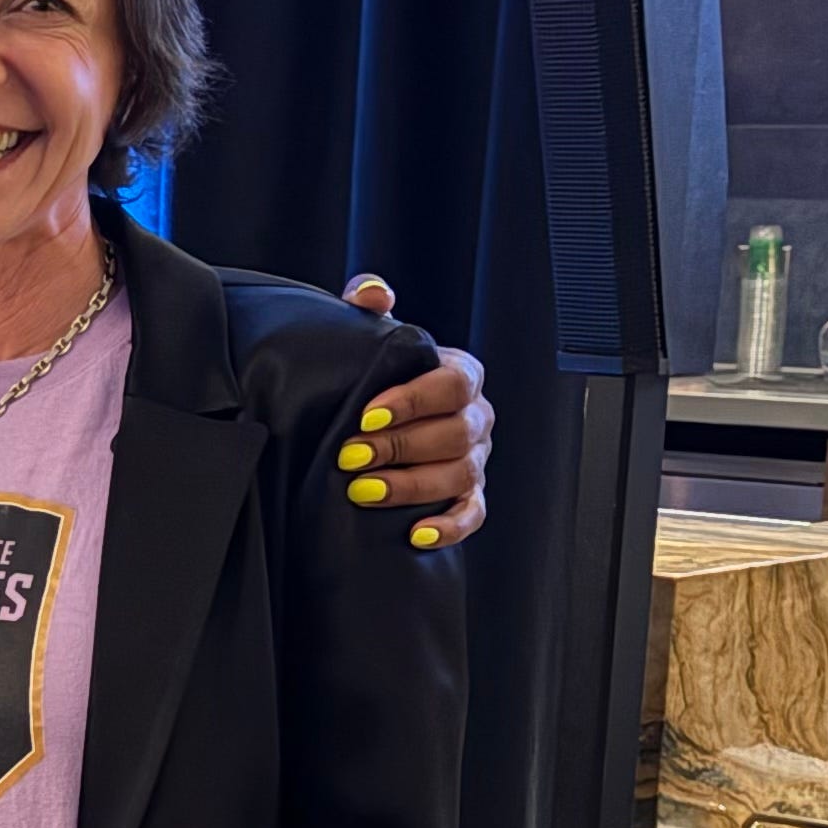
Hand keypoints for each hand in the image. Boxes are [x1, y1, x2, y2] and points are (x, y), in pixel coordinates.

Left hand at [339, 277, 490, 541]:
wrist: (382, 419)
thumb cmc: (383, 377)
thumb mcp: (373, 338)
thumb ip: (368, 308)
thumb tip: (372, 294)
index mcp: (460, 375)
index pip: (452, 384)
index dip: (413, 400)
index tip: (368, 414)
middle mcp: (475, 417)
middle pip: (455, 434)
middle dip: (400, 447)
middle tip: (351, 455)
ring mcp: (476, 458)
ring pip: (460, 475)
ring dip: (411, 486)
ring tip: (363, 490)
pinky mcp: (470, 495)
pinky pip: (472, 514)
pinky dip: (447, 527)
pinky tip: (414, 533)